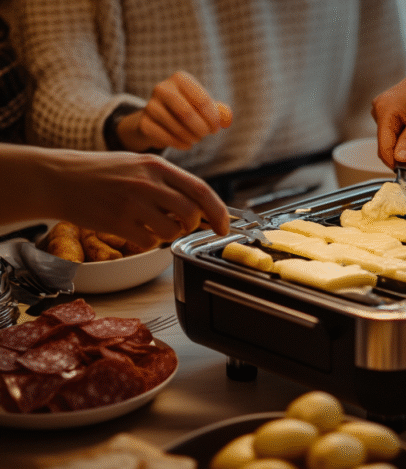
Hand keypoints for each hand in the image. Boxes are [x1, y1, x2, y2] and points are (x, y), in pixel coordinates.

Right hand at [44, 151, 229, 247]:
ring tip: (152, 225)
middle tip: (180, 226)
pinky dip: (147, 242)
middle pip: (191, 214)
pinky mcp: (117, 222)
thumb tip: (200, 204)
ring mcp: (132, 203)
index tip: (224, 226)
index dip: (218, 212)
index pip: (201, 190)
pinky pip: (149, 242)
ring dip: (168, 235)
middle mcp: (147, 183)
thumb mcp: (138, 165)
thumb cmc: (101, 173)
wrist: (58, 178)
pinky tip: (134, 230)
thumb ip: (168, 181)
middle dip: (192, 226)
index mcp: (157, 166)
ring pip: (172, 231)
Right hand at [117, 71, 232, 151]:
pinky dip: (181, 144)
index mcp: (180, 79)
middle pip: (187, 113)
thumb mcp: (203, 106)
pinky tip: (185, 143)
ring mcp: (150, 105)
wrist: (158, 119)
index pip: (201, 99)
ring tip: (196, 138)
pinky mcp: (145, 123)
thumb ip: (218, 111)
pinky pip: (167, 138)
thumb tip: (226, 119)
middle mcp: (162, 88)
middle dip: (201, 129)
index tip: (216, 129)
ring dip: (192, 138)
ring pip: (177, 128)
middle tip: (206, 135)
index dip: (212, 118)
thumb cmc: (188, 109)